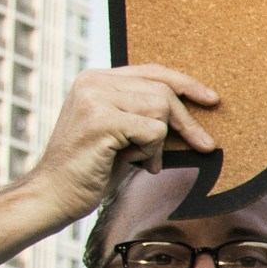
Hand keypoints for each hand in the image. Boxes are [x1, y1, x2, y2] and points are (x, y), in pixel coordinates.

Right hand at [24, 66, 222, 225]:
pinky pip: (153, 130)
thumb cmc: (91, 170)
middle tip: (203, 145)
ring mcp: (94, 98)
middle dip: (186, 122)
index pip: (152, 71)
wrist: (54, 196)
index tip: (212, 99)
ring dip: (160, 142)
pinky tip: (135, 163)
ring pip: (160, 109)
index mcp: (95, 80)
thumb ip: (143, 114)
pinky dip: (152, 151)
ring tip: (144, 160)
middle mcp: (93, 82)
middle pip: (162, 90)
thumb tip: (188, 111)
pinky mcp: (100, 119)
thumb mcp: (122, 134)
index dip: (185, 84)